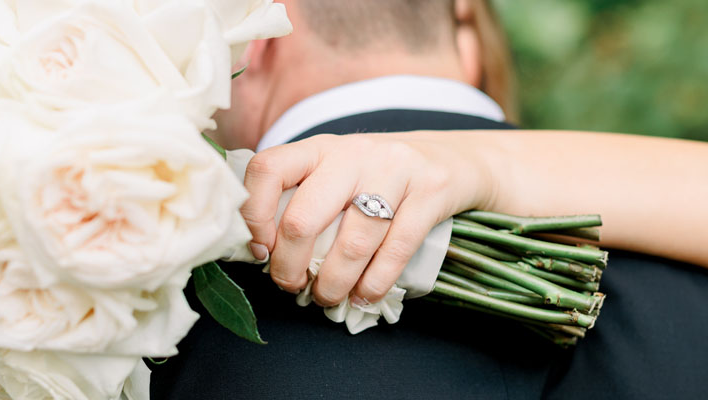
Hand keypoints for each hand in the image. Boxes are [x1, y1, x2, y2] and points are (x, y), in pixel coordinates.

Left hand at [240, 132, 492, 305]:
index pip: (267, 170)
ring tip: (328, 297)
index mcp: (319, 148)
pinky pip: (396, 249)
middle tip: (291, 285)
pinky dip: (374, 284)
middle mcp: (353, 153)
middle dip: (290, 265)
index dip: (253, 217)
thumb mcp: (337, 173)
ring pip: (352, 242)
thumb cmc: (380, 177)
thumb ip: (303, 199)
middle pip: (304, 217)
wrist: (454, 160)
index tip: (259, 250)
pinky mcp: (430, 192)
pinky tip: (365, 296)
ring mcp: (395, 170)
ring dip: (334, 284)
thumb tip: (263, 253)